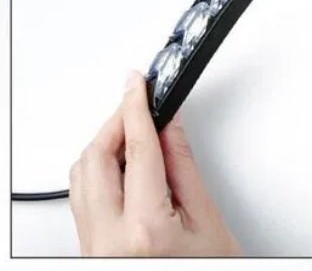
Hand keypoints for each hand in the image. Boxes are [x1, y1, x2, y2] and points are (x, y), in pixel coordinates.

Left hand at [69, 71, 240, 255]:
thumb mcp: (208, 223)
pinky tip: (120, 163)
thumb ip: (185, 170)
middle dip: (115, 122)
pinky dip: (98, 170)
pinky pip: (82, 197)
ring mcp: (94, 246)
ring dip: (104, 146)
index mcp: (145, 230)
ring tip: (132, 131)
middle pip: (95, 158)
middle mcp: (109, 239)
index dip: (136, 108)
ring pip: (81, 176)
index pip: (136, 150)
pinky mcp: (90, 249)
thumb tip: (170, 128)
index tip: (138, 84)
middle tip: (138, 102)